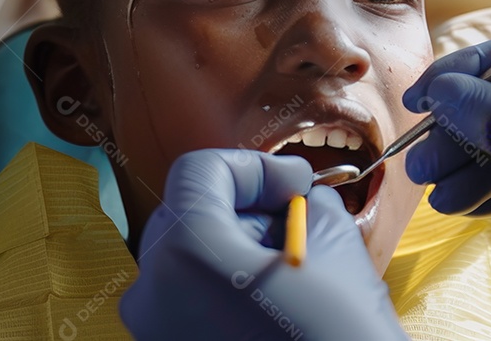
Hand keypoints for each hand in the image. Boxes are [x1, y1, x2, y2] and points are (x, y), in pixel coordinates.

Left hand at [120, 149, 406, 340]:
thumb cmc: (339, 332)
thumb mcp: (332, 242)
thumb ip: (303, 202)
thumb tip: (294, 198)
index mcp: (185, 252)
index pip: (201, 172)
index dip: (256, 167)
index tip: (298, 186)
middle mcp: (152, 292)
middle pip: (189, 213)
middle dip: (246, 207)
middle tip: (298, 216)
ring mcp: (155, 331)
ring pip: (188, 259)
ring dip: (237, 246)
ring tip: (291, 265)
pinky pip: (187, 300)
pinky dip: (225, 286)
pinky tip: (273, 300)